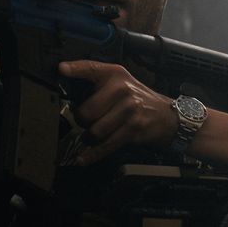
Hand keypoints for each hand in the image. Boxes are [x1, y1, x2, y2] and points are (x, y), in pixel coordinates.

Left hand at [58, 60, 177, 165]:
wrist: (167, 116)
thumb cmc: (138, 100)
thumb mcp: (121, 84)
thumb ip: (98, 85)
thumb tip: (69, 94)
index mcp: (115, 74)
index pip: (91, 68)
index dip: (75, 69)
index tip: (61, 70)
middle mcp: (122, 89)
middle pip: (86, 111)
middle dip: (81, 122)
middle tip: (86, 122)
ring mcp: (129, 109)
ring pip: (95, 131)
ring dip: (89, 138)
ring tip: (93, 135)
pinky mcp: (133, 128)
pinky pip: (106, 145)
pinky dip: (92, 155)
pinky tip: (83, 158)